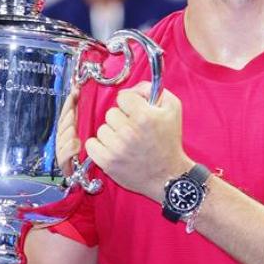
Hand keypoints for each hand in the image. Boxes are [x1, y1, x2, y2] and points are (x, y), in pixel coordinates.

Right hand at [55, 86, 80, 175]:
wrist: (88, 175)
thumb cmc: (88, 149)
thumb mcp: (85, 126)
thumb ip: (80, 111)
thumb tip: (78, 88)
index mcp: (68, 129)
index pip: (67, 113)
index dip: (70, 102)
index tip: (76, 92)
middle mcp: (62, 140)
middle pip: (62, 126)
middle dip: (67, 117)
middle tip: (73, 111)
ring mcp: (62, 152)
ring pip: (62, 140)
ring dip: (67, 132)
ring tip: (73, 127)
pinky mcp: (64, 166)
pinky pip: (64, 157)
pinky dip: (69, 149)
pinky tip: (76, 143)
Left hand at [85, 81, 191, 201]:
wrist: (168, 176)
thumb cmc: (169, 142)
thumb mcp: (172, 109)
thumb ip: (154, 90)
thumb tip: (135, 88)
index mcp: (144, 116)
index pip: (123, 97)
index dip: (130, 104)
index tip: (135, 112)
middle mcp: (128, 131)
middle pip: (111, 113)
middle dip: (121, 119)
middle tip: (133, 130)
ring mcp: (116, 148)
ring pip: (102, 129)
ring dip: (112, 134)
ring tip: (125, 142)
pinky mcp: (107, 162)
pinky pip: (91, 144)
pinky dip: (100, 146)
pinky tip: (113, 149)